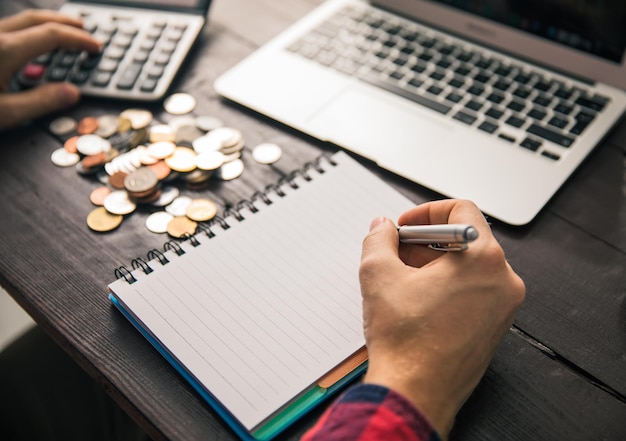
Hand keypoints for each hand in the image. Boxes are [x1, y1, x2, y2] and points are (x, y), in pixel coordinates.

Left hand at [0, 9, 101, 130]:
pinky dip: (27, 32)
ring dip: (45, 24)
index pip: (51, 35)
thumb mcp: (5, 113)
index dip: (78, 39)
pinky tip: (29, 45)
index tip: (95, 47)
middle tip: (83, 29)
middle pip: (36, 18)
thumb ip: (41, 102)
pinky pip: (7, 30)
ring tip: (61, 32)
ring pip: (20, 21)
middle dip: (64, 22)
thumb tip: (72, 93)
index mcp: (5, 49)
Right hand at [359, 199, 524, 438]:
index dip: (426, 211)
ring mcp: (503, 307)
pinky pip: (473, 292)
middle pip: (465, 239)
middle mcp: (503, 280)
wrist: (416, 394)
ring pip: (468, 267)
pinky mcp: (494, 328)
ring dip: (433, 265)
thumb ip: (378, 239)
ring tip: (401, 280)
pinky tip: (416, 302)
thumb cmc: (406, 342)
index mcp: (483, 259)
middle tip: (396, 253)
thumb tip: (382, 228)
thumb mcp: (378, 275)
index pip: (462, 210)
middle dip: (425, 242)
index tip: (406, 225)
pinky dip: (446, 287)